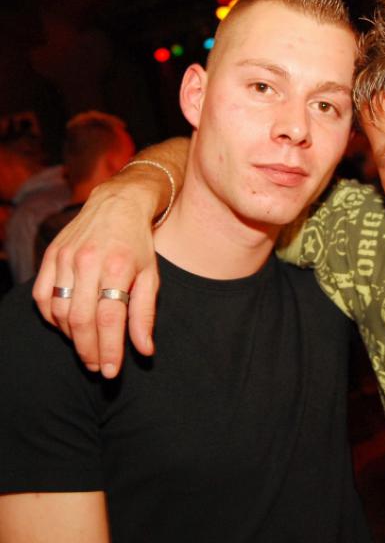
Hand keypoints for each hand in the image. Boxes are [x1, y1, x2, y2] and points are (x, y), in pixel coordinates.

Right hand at [33, 182, 158, 377]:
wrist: (118, 205)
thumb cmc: (138, 244)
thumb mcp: (151, 276)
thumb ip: (145, 313)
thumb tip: (144, 350)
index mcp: (119, 266)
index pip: (110, 318)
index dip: (109, 349)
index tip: (111, 371)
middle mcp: (89, 261)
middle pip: (82, 319)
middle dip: (88, 350)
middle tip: (97, 367)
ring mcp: (66, 257)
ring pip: (59, 310)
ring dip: (71, 336)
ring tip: (87, 349)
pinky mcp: (51, 255)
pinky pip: (42, 295)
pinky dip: (52, 317)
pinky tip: (67, 326)